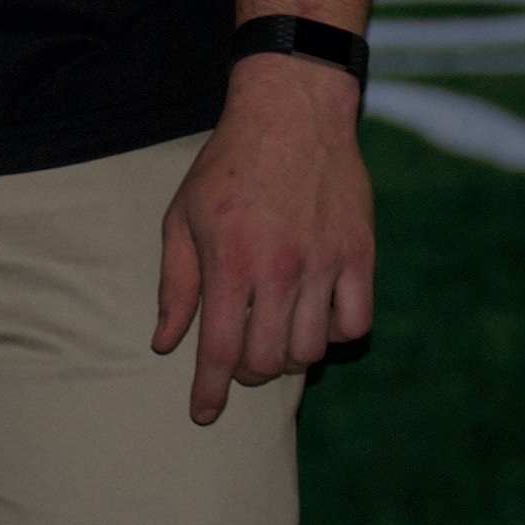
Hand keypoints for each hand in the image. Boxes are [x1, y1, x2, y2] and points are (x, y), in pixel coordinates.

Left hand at [152, 53, 376, 422]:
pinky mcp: (360, 254)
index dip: (208, 392)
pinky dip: (334, 333)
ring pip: (311, 351)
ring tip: (275, 330)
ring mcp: (325, 263)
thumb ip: (175, 283)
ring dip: (288, 355)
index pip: (218, 351)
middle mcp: (280, 269)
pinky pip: (354, 323)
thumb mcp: (183, 216)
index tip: (202, 414)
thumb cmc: (228, 164)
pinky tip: (315, 315)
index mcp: (230, 261)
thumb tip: (164, 342)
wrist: (291, 111)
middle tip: (239, 350)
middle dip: (246, 370)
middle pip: (267, 360)